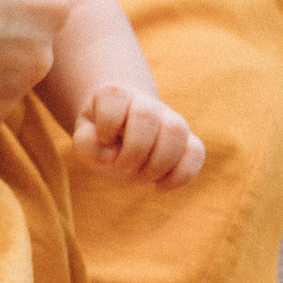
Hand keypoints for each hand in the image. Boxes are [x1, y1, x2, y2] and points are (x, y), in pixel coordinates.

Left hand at [73, 83, 206, 187]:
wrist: (123, 143)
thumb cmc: (101, 142)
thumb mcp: (85, 142)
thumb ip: (87, 144)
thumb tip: (112, 154)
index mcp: (117, 95)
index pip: (114, 97)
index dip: (106, 124)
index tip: (103, 138)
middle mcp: (146, 103)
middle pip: (147, 115)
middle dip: (134, 151)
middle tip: (124, 168)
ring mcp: (171, 120)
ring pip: (176, 131)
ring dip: (158, 164)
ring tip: (145, 178)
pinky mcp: (189, 142)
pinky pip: (196, 153)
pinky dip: (179, 176)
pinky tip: (160, 187)